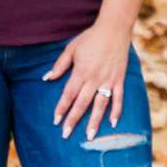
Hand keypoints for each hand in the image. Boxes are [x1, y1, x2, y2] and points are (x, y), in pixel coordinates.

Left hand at [46, 21, 131, 138]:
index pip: (69, 94)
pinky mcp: (119, 80)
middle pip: (82, 103)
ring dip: (94, 122)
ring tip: (89, 137)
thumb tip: (47, 78)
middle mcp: (94, 79)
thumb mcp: (71, 48)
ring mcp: (108, 80)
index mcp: (81, 72)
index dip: (61, 108)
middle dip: (73, 120)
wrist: (114, 29)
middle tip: (66, 134)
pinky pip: (118, 98)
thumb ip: (60, 65)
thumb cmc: (90, 38)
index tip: (55, 121)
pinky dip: (116, 111)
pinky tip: (112, 123)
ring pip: (100, 105)